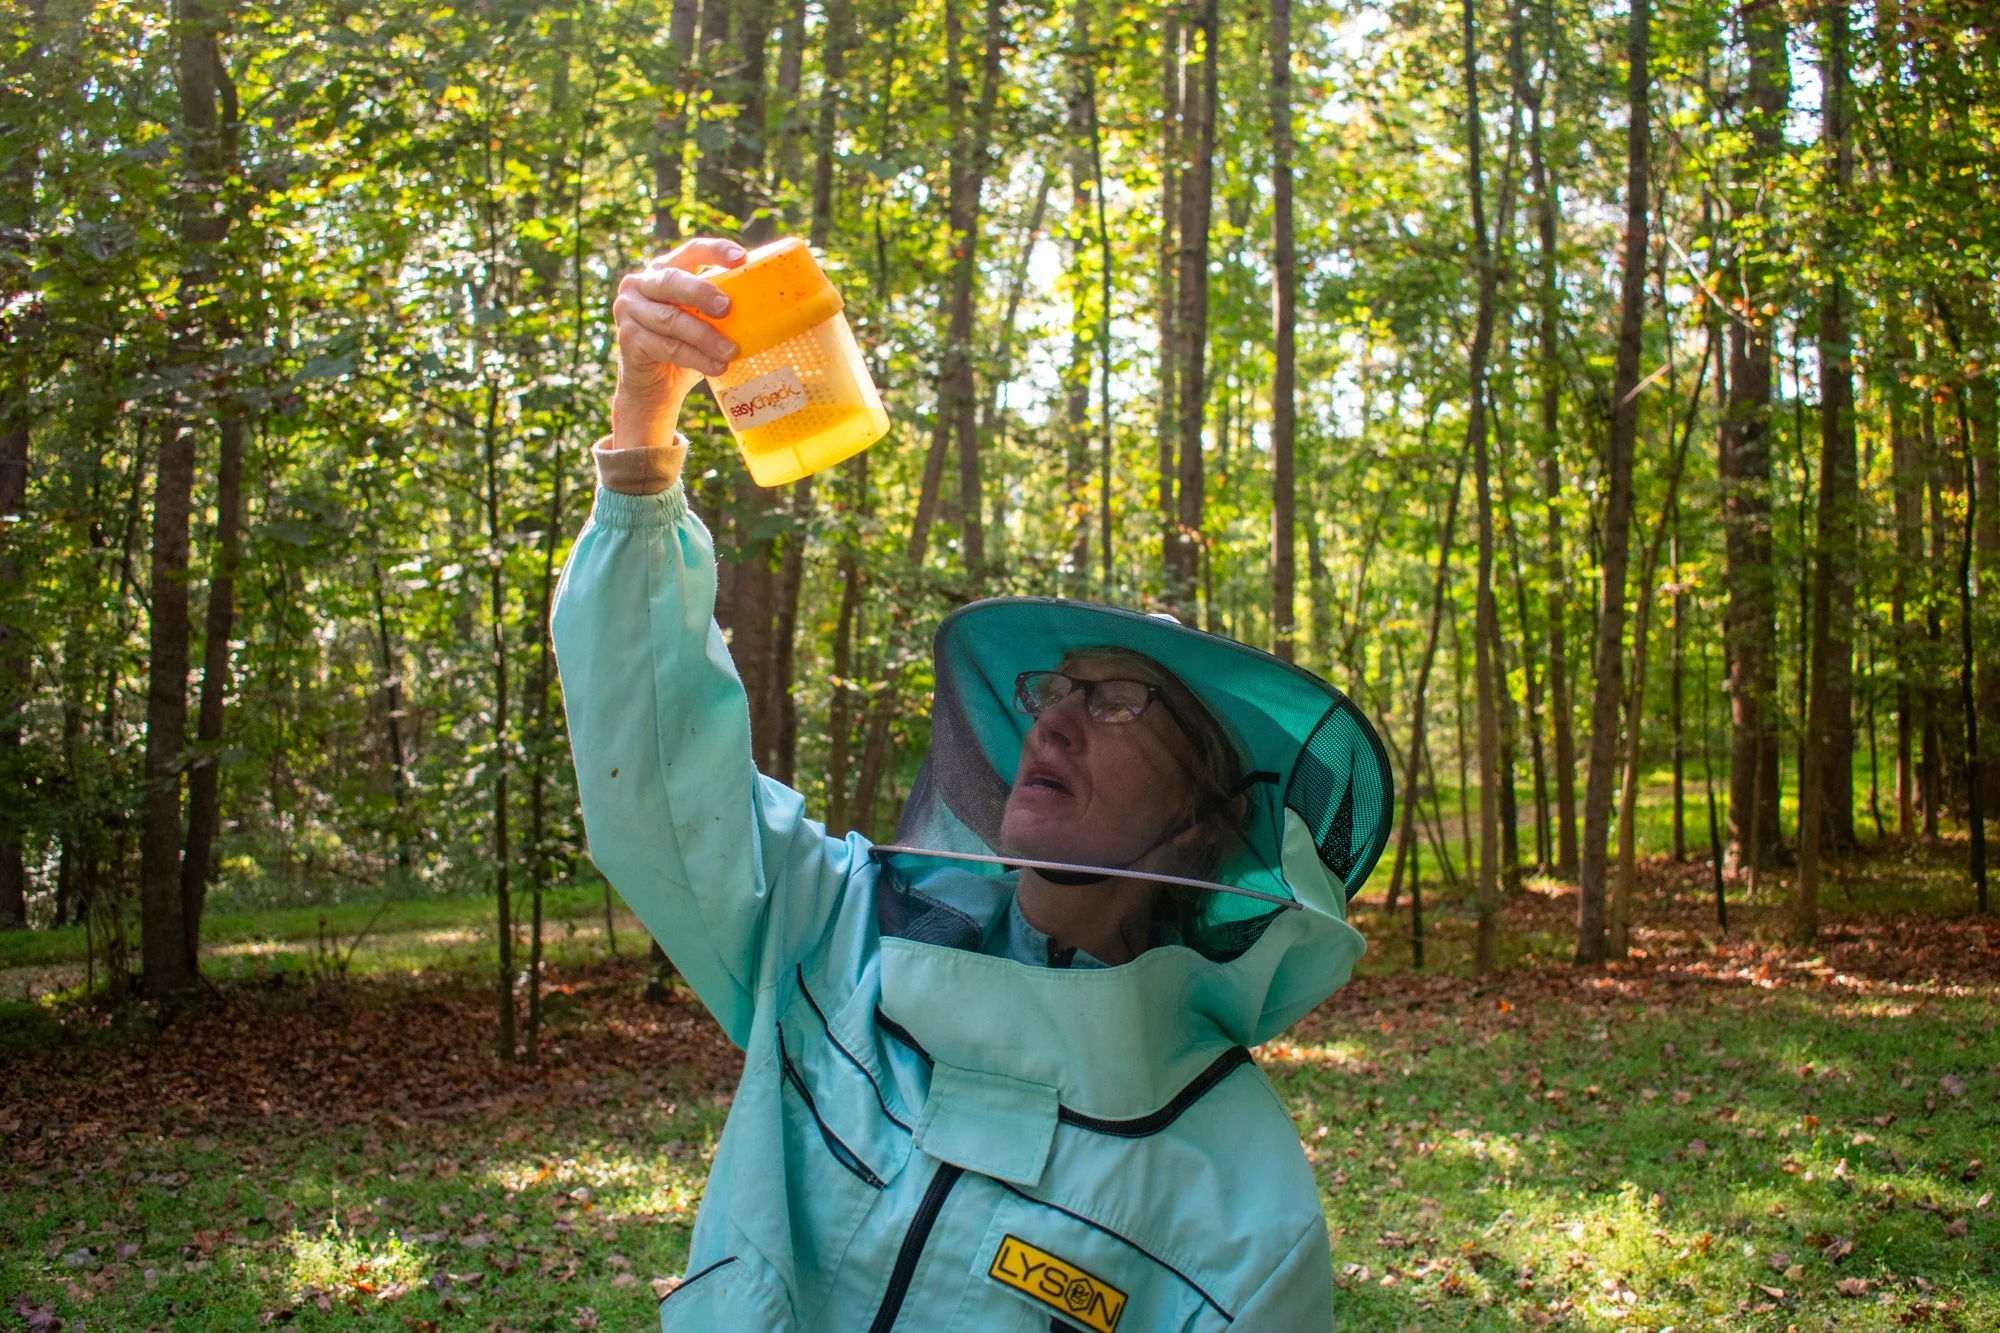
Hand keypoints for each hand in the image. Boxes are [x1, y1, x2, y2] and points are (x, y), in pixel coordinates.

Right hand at [609, 236, 746, 453]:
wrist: (655, 385)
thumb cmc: (687, 345)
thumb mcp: (703, 321)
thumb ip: (721, 308)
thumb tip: (776, 305)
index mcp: (664, 269)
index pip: (691, 251)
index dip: (715, 251)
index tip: (741, 258)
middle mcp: (641, 284)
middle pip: (673, 281)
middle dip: (702, 293)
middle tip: (728, 308)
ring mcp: (629, 310)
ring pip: (672, 320)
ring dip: (705, 336)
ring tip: (731, 352)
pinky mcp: (628, 338)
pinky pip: (666, 347)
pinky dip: (695, 358)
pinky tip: (716, 367)